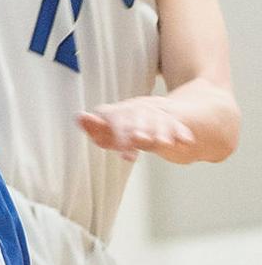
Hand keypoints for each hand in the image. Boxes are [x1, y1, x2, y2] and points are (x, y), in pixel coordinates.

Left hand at [78, 98, 197, 163]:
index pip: (116, 118)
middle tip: (138, 144)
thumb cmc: (133, 127)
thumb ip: (98, 130)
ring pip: (158, 119)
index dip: (118, 135)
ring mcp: (158, 112)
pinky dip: (180, 132)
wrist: (165, 112)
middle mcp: (140, 108)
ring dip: (160, 130)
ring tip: (163, 143)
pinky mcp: (175, 119)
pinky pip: (177, 124)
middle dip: (137, 131)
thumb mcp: (114, 131)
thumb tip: (80, 117)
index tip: (124, 155)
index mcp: (122, 111)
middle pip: (137, 117)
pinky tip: (185, 142)